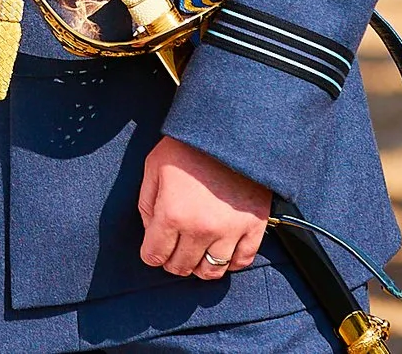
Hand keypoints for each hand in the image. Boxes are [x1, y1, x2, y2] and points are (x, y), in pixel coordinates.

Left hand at [140, 134, 273, 281]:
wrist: (232, 129)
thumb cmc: (189, 145)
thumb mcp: (154, 166)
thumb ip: (146, 203)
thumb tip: (151, 232)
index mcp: (172, 214)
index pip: (154, 256)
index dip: (151, 253)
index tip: (154, 247)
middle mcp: (201, 229)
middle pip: (181, 267)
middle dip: (172, 260)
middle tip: (175, 247)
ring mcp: (230, 231)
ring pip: (211, 271)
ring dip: (200, 265)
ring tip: (198, 250)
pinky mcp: (254, 227)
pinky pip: (242, 262)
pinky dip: (230, 261)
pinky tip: (222, 249)